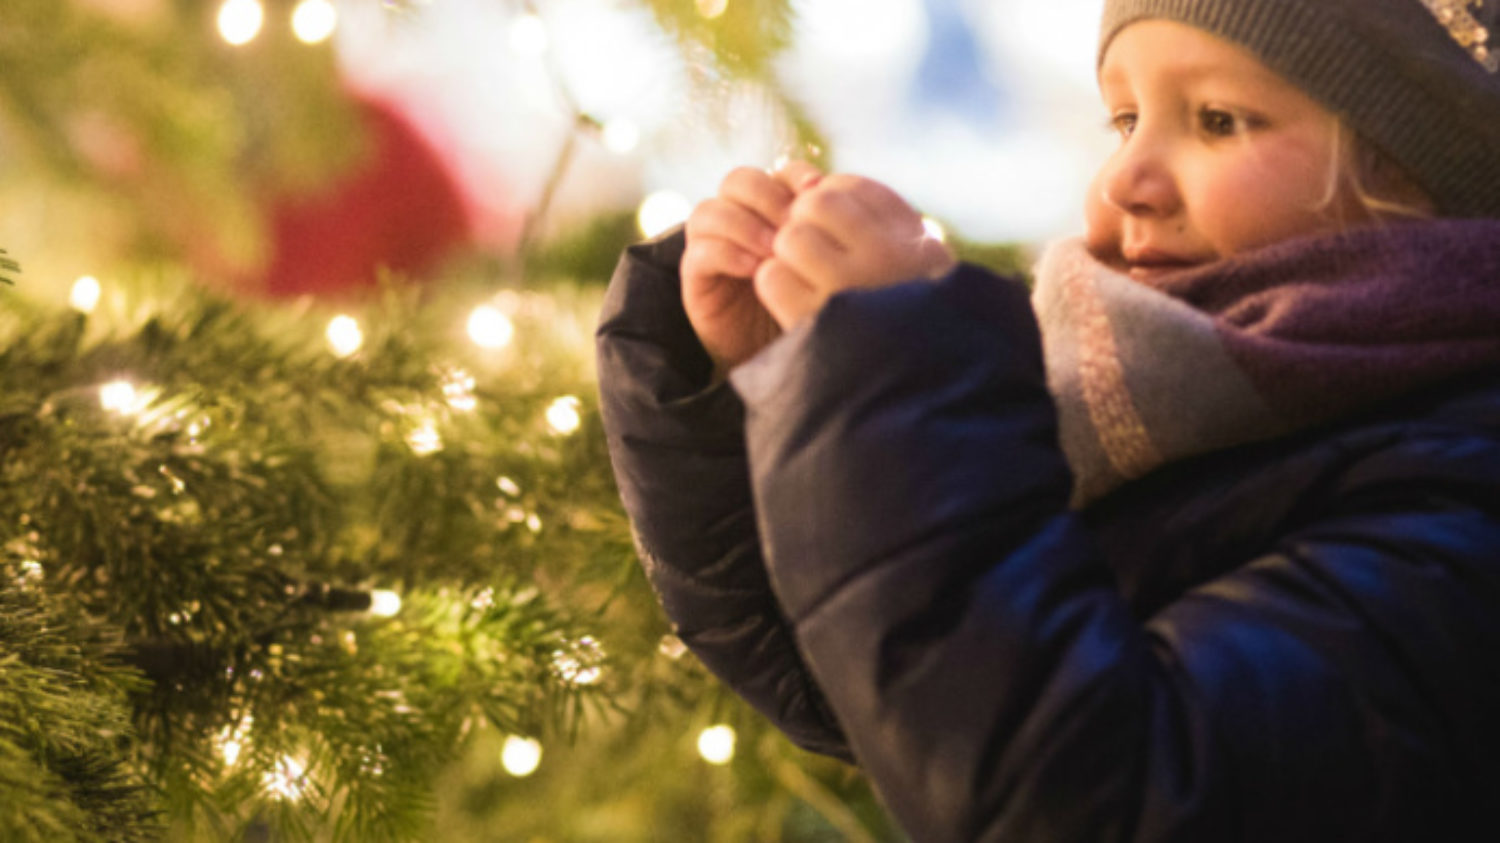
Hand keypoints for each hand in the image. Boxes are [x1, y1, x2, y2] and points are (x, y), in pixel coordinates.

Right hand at [681, 162, 823, 379]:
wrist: (782, 358)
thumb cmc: (812, 310)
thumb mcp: (828, 269)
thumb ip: (831, 234)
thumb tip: (839, 201)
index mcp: (774, 210)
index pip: (777, 173)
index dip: (795, 177)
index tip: (818, 192)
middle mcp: (740, 221)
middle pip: (738, 181)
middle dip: (766, 196)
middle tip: (792, 223)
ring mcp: (713, 245)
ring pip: (709, 211)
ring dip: (743, 224)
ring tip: (773, 249)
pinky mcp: (696, 276)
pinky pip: (698, 251)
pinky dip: (725, 253)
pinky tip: (754, 269)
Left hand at [753, 174, 955, 329]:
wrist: (912, 392)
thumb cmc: (908, 323)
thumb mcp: (917, 268)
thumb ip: (881, 225)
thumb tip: (816, 186)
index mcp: (918, 240)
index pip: (854, 188)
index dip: (831, 201)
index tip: (834, 229)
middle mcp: (887, 255)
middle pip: (818, 202)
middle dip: (803, 222)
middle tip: (811, 252)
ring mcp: (849, 286)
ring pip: (791, 237)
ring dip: (786, 255)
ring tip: (804, 278)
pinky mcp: (814, 319)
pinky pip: (772, 277)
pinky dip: (774, 285)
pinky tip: (793, 301)